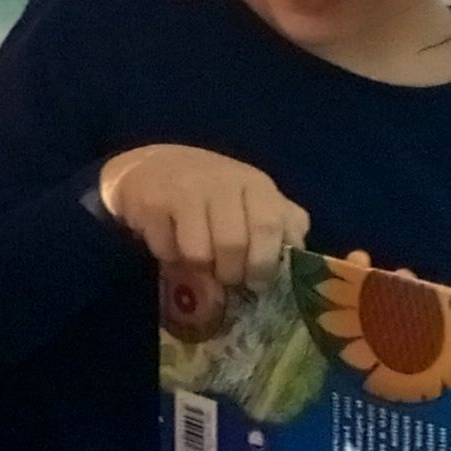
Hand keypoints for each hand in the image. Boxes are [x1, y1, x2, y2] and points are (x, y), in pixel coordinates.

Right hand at [98, 146, 305, 292]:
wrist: (149, 168)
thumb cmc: (210, 192)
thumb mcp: (251, 198)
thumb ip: (279, 221)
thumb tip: (301, 256)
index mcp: (254, 184)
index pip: (270, 226)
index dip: (266, 261)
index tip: (259, 282)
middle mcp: (221, 183)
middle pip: (233, 243)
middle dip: (232, 272)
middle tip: (228, 281)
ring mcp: (185, 191)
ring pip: (200, 252)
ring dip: (201, 270)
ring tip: (201, 267)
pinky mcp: (152, 204)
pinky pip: (167, 249)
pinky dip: (170, 258)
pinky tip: (173, 248)